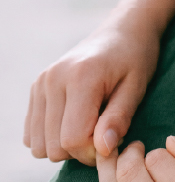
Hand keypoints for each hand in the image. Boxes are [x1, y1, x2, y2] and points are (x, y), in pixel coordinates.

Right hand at [23, 20, 159, 164]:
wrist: (124, 30)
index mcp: (81, 77)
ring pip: (38, 145)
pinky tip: (75, 120)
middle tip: (105, 132)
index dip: (94, 151)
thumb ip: (118, 118)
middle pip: (53, 146)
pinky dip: (51, 137)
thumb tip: (103, 150)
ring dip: (64, 146)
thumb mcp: (136, 87)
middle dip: (81, 150)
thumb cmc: (136, 58)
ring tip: (91, 125)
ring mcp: (40, 83)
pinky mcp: (35, 89)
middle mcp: (52, 80)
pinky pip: (31, 135)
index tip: (114, 140)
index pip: (73, 139)